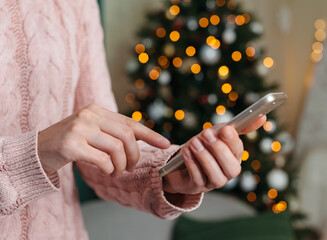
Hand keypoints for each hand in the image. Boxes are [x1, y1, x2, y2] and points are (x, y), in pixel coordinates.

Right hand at [38, 104, 169, 175]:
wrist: (38, 150)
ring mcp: (79, 128)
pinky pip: (102, 159)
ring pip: (116, 148)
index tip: (165, 143)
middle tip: (130, 167)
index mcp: (97, 110)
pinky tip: (105, 171)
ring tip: (115, 172)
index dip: (150, 134)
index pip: (130, 122)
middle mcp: (89, 115)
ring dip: (121, 165)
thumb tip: (139, 141)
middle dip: (134, 155)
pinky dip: (109, 169)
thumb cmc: (70, 143)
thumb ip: (112, 132)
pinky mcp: (71, 145)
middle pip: (126, 135)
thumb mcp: (92, 132)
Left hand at [162, 116, 265, 194]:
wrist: (181, 162)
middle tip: (206, 133)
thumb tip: (262, 116)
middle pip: (231, 168)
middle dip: (219, 149)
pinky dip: (192, 164)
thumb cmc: (204, 146)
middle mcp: (227, 173)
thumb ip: (235, 127)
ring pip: (216, 175)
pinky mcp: (197, 187)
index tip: (225, 129)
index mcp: (234, 158)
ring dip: (205, 157)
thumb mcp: (217, 133)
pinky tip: (186, 152)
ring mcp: (213, 182)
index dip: (233, 141)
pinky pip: (198, 178)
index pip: (238, 152)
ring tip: (194, 142)